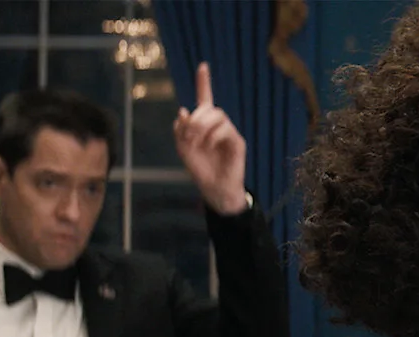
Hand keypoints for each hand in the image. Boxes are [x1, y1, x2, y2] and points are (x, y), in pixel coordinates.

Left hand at [174, 62, 247, 215]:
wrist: (214, 188)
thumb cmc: (200, 169)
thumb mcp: (183, 148)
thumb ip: (180, 129)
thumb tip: (184, 110)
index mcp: (203, 124)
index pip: (205, 99)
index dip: (204, 82)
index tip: (203, 66)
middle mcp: (217, 125)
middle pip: (209, 108)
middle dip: (195, 119)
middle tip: (189, 137)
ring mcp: (228, 133)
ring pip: (218, 116)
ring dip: (202, 126)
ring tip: (197, 142)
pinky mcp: (237, 142)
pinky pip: (226, 129)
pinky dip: (213, 136)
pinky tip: (209, 145)